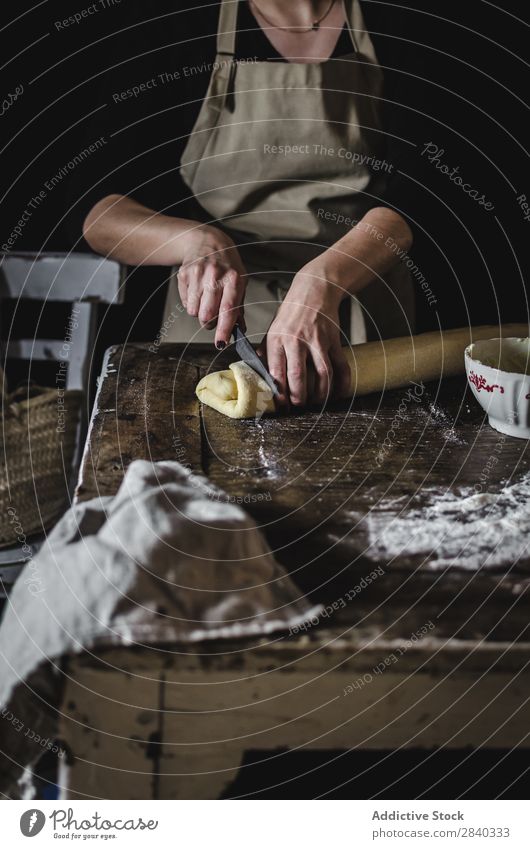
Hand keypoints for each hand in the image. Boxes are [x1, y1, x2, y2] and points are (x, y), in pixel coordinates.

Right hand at [177, 225, 246, 346]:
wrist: (207, 241)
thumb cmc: (227, 264)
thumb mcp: (240, 281)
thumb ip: (239, 307)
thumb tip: (240, 329)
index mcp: (234, 279)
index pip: (228, 310)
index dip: (224, 329)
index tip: (221, 343)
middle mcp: (215, 276)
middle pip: (207, 315)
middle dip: (209, 324)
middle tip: (212, 319)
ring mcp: (198, 275)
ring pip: (194, 311)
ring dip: (199, 313)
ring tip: (205, 300)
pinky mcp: (184, 275)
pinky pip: (185, 302)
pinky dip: (191, 303)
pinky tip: (197, 291)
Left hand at [258, 263, 350, 406]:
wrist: (315, 289)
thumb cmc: (292, 311)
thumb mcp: (273, 329)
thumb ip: (267, 351)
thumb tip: (259, 373)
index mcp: (277, 339)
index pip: (275, 372)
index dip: (278, 393)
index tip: (280, 405)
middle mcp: (296, 341)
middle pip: (297, 376)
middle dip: (298, 397)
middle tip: (298, 407)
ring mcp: (317, 341)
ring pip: (322, 374)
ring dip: (320, 393)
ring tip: (317, 402)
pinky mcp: (334, 340)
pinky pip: (341, 366)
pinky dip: (342, 383)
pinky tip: (338, 394)